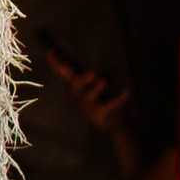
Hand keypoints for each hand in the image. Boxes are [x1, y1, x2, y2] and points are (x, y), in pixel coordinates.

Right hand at [41, 42, 142, 179]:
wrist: (116, 127)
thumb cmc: (107, 102)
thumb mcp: (100, 86)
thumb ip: (97, 75)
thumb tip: (102, 59)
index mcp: (79, 89)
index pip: (65, 74)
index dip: (57, 64)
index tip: (51, 52)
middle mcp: (81, 98)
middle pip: (77, 87)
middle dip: (82, 79)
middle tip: (93, 74)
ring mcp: (90, 109)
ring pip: (89, 98)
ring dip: (95, 89)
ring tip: (103, 81)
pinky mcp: (102, 117)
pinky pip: (110, 106)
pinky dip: (120, 98)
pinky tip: (128, 92)